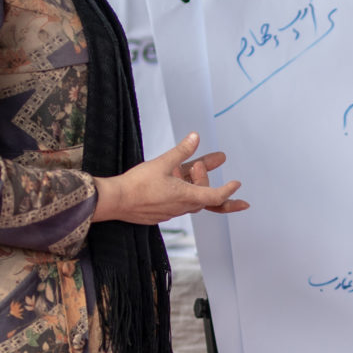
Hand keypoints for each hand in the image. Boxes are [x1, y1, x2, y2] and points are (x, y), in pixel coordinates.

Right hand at [91, 132, 248, 225]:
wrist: (115, 201)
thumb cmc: (138, 184)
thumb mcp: (162, 163)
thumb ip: (181, 151)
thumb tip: (195, 137)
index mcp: (186, 197)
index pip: (216, 197)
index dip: (229, 191)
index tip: (237, 184)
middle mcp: (182, 208)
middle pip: (204, 197)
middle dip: (205, 179)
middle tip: (199, 164)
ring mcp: (171, 213)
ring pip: (191, 201)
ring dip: (195, 187)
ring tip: (192, 168)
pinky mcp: (160, 214)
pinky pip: (178, 205)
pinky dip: (182, 193)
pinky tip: (175, 182)